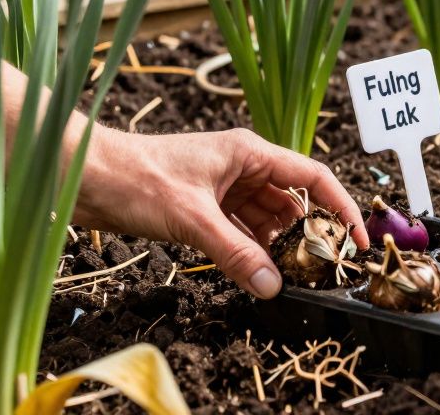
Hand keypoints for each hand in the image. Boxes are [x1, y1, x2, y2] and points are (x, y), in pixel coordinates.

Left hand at [74, 127, 368, 298]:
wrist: (81, 175)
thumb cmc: (135, 177)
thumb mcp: (192, 219)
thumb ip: (236, 254)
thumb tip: (274, 286)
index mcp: (250, 152)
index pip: (314, 178)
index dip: (342, 207)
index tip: (358, 240)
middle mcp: (243, 166)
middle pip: (293, 202)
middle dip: (308, 234)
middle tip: (321, 268)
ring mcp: (223, 187)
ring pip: (266, 219)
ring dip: (275, 246)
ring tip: (288, 275)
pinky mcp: (203, 206)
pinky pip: (239, 230)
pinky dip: (248, 250)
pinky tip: (252, 272)